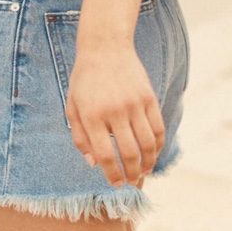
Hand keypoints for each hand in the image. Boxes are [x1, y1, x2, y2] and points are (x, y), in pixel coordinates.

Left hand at [65, 43, 164, 187]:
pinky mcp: (148, 96)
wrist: (105, 46)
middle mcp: (114, 111)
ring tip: (145, 171)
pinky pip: (158, 127)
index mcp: (92, 116)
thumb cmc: (85, 79)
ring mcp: (134, 103)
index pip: (106, 155)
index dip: (113, 175)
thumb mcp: (72, 106)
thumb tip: (94, 164)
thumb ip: (80, 137)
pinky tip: (154, 152)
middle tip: (133, 182)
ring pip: (147, 143)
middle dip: (133, 174)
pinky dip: (158, 144)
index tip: (117, 184)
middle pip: (129, 153)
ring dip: (149, 163)